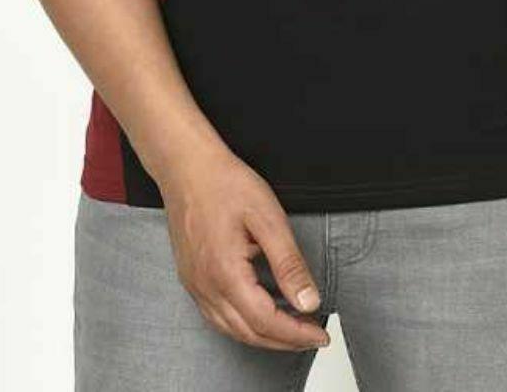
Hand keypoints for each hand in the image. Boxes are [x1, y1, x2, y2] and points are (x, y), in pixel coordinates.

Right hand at [156, 143, 330, 352]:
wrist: (186, 166)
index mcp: (225, 273)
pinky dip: (242, 325)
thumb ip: (289, 263)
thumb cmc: (223, 183)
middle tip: (312, 335)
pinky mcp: (190, 279)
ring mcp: (194, 285)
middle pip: (249, 333)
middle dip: (284, 340)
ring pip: (231, 330)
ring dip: (263, 337)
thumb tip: (308, 301)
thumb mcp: (267, 217)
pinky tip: (257, 316)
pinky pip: (217, 317)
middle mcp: (205, 287)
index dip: (296, 333)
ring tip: (291, 330)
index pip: (266, 321)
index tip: (320, 334)